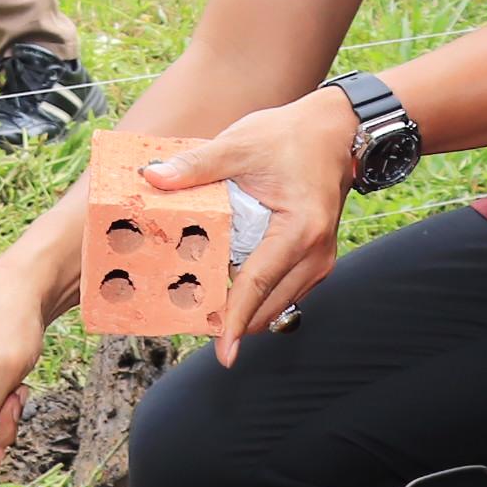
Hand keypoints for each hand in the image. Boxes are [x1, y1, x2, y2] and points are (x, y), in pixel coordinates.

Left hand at [150, 90, 362, 364]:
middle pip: (266, 307)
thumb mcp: (239, 145)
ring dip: (241, 310)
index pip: (258, 284)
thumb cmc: (290, 138)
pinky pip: (280, 292)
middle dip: (229, 320)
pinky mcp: (313, 262)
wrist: (334, 133)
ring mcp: (317, 262)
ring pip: (274, 305)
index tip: (222, 353)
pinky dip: (254, 296)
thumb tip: (152, 177)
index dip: (234, 320)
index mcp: (298, 230)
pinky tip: (224, 285)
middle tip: (184, 315)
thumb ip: (196, 165)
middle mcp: (314, 255)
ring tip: (198, 301)